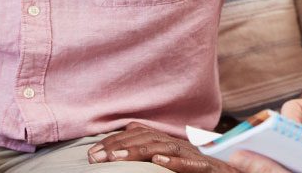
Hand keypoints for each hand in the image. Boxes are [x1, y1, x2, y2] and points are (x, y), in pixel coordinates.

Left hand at [88, 122, 239, 171]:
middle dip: (118, 147)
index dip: (115, 142)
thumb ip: (158, 148)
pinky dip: (175, 161)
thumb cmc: (207, 169)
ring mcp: (195, 155)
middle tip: (93, 157)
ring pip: (165, 147)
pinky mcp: (209, 168)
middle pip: (148, 138)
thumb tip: (132, 133)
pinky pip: (191, 163)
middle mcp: (182, 145)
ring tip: (115, 159)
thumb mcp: (178, 159)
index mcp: (172, 143)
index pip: (140, 135)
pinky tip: (158, 161)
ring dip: (138, 151)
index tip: (92, 154)